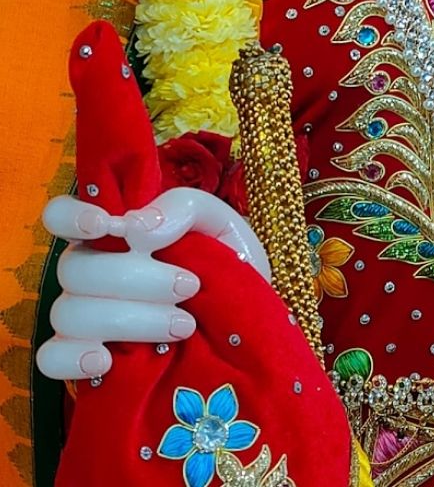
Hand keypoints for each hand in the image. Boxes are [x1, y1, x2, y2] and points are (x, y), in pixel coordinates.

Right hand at [35, 187, 268, 380]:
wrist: (248, 324)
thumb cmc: (227, 265)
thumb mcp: (220, 223)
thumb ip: (183, 208)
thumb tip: (137, 226)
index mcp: (116, 231)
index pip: (63, 214)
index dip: (71, 216)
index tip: (106, 225)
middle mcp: (91, 270)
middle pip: (75, 268)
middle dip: (137, 278)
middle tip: (189, 286)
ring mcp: (84, 316)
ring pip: (70, 312)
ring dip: (130, 318)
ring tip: (184, 325)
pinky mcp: (85, 360)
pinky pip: (52, 358)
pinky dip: (73, 358)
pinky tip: (107, 359)